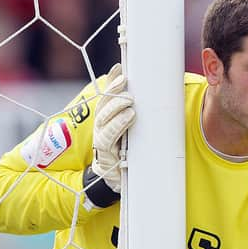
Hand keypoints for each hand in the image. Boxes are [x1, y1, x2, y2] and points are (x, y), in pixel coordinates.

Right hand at [91, 63, 135, 192]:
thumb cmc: (128, 151)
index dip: (110, 82)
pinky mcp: (105, 154)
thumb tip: (146, 93)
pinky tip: (129, 117)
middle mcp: (100, 127)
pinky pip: (108, 137)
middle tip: (126, 82)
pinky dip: (117, 125)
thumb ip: (134, 113)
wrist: (120, 179)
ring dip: (116, 108)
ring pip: (103, 119)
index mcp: (106, 119)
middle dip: (113, 91)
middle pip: (103, 104)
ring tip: (130, 102)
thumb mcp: (132, 130)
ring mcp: (101, 140)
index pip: (106, 96)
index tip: (119, 69)